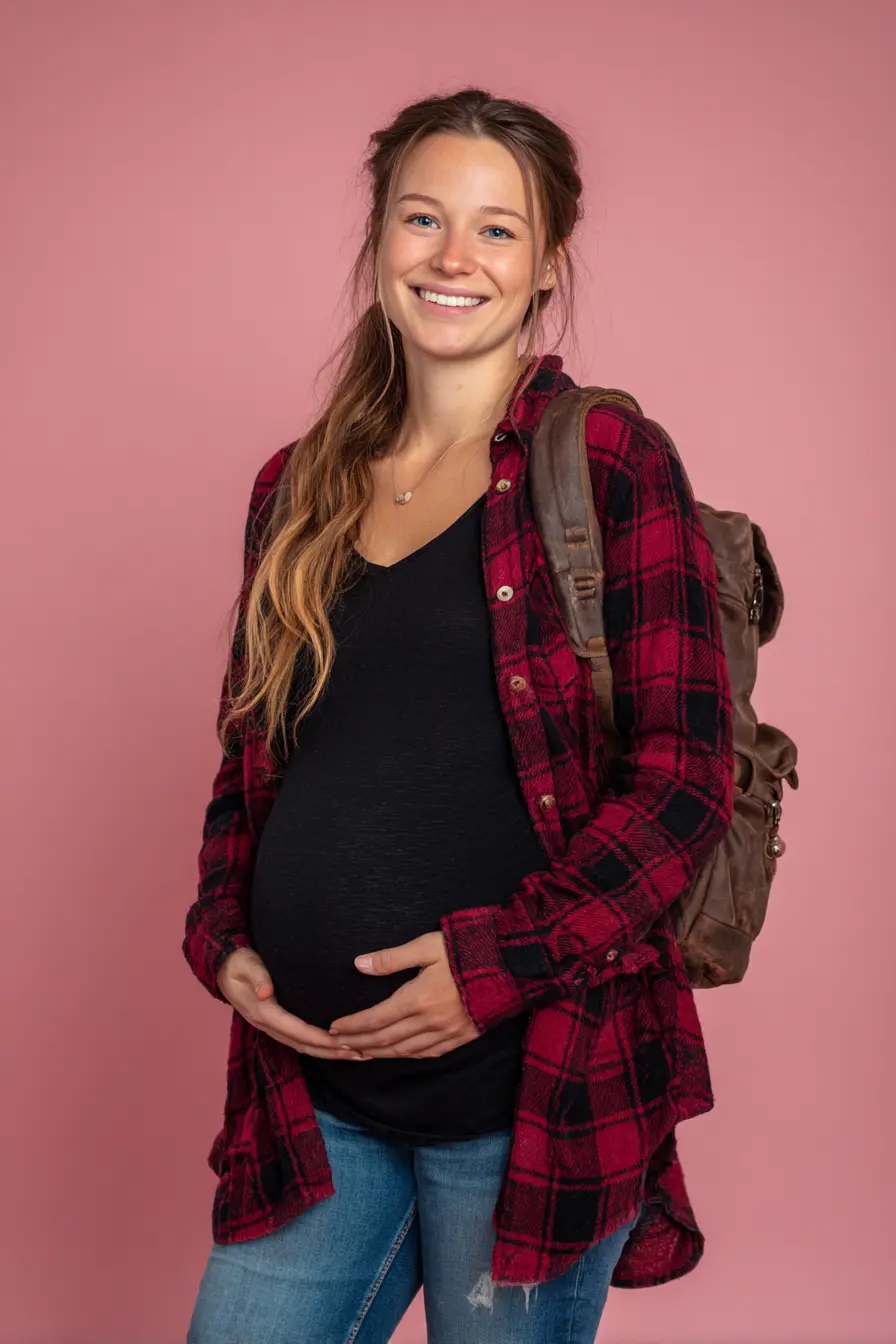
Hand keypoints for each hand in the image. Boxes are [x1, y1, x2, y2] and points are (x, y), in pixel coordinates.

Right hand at [216, 947, 366, 1060]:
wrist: (222, 968)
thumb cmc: (237, 962)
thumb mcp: (244, 964)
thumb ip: (257, 976)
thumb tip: (266, 992)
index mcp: (263, 1013)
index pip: (298, 1031)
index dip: (321, 1039)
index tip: (345, 1043)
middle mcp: (269, 1025)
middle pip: (305, 1045)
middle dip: (333, 1052)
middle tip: (361, 1053)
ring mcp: (272, 1027)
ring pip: (304, 1046)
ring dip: (330, 1053)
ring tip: (357, 1054)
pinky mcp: (277, 1024)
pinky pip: (301, 1040)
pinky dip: (320, 1047)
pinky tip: (337, 1046)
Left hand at [328, 931, 481, 1058]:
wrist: (511, 966)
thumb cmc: (467, 950)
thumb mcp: (426, 946)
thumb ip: (391, 958)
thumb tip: (358, 964)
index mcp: (418, 999)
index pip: (375, 1019)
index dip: (353, 1026)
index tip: (335, 1028)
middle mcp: (429, 1022)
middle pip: (385, 1040)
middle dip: (359, 1043)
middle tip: (338, 1045)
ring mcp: (446, 1034)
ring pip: (403, 1051)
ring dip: (378, 1053)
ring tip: (360, 1052)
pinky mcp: (461, 1038)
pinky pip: (426, 1054)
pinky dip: (405, 1056)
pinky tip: (397, 1054)